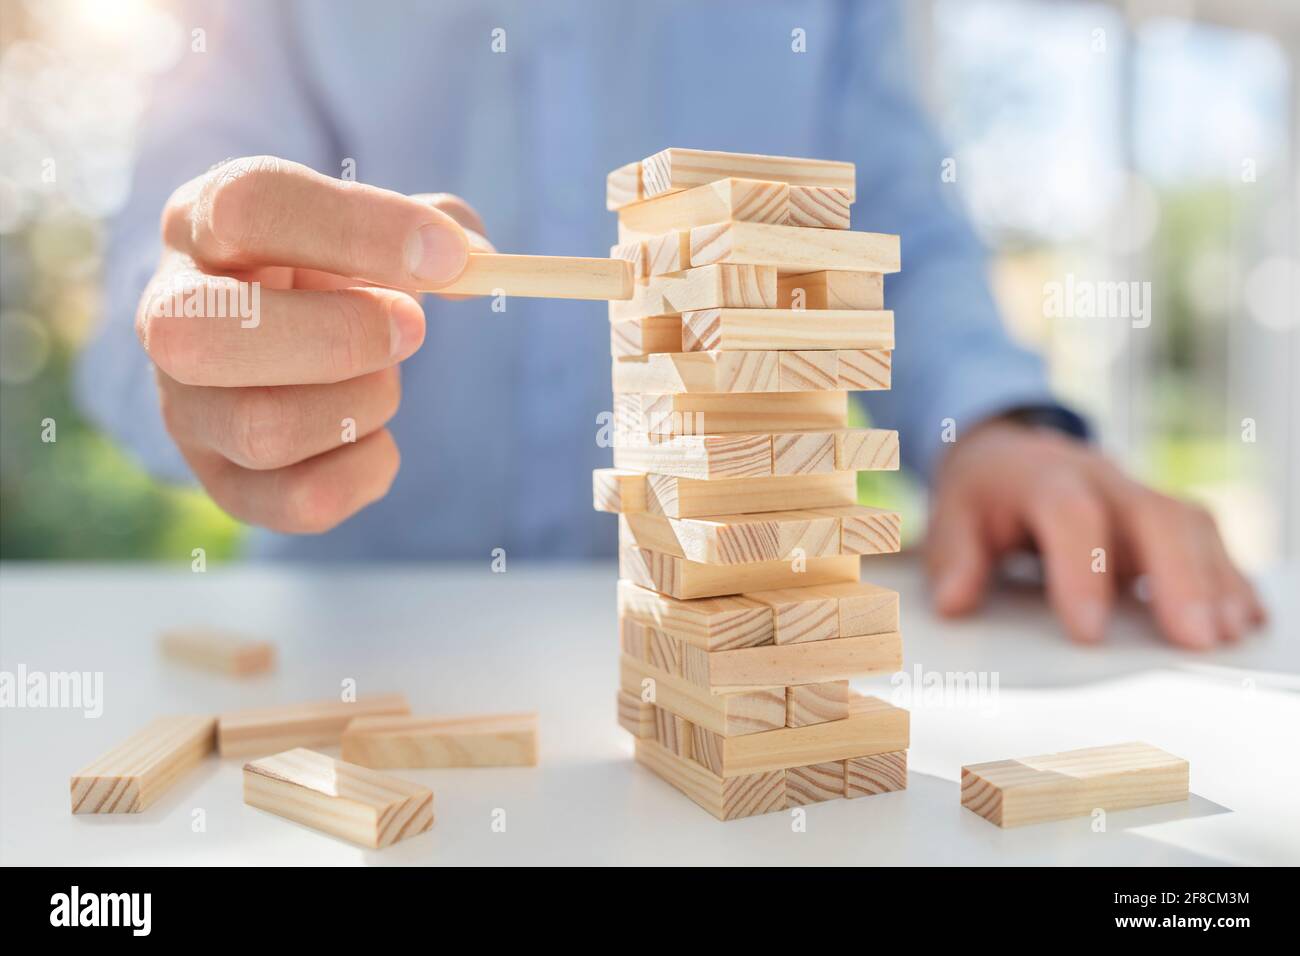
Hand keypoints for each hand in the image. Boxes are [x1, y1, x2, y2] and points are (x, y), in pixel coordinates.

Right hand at [137, 156, 491, 531]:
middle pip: (203, 335)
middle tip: (412, 328)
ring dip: (363, 404)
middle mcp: (166, 315)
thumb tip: (468, 265)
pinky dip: (368, 468)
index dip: (358, 229)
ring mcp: (184, 410)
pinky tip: (373, 435)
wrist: (288, 344)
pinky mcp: (223, 484)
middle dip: (339, 337)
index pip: (246, 205)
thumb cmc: (335, 273)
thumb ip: (433, 228)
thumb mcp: (374, 225)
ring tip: (384, 379)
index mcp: (199, 221)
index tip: (447, 258)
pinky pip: (302, 501)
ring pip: (264, 429)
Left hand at [925, 418, 1265, 647]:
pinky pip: (1207, 537)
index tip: (1087, 634)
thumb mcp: (951, 515)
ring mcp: (1138, 494)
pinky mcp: (1162, 515)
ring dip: (1214, 581)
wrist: (1009, 451)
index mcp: (1043, 476)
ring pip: (1190, 524)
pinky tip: (1244, 619)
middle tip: (1193, 640)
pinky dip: (1229, 577)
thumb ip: (955, 558)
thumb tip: (954, 603)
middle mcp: (1102, 479)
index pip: (1071, 514)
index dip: (1082, 571)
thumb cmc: (983, 493)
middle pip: (1154, 514)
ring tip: (1227, 637)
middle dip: (1179, 577)